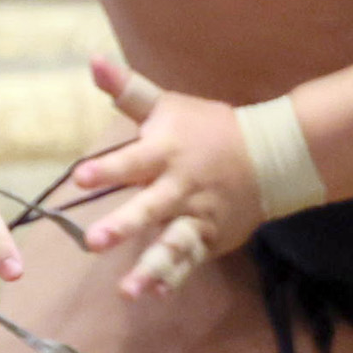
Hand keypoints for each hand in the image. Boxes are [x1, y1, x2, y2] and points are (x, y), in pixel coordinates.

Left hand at [69, 56, 265, 299]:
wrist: (271, 157)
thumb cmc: (208, 128)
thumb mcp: (168, 105)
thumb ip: (127, 90)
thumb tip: (93, 59)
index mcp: (166, 152)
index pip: (133, 161)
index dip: (107, 169)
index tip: (80, 177)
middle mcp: (181, 188)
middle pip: (150, 208)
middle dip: (123, 225)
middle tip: (93, 241)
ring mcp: (196, 217)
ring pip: (173, 244)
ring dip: (151, 267)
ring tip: (128, 289)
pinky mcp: (208, 239)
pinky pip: (189, 261)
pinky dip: (173, 278)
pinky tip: (153, 293)